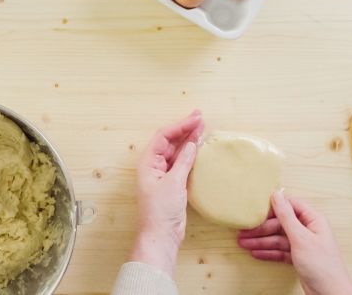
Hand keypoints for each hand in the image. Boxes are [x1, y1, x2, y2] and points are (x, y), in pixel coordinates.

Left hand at [129, 110, 204, 275]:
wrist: (161, 234)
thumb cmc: (161, 210)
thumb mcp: (174, 182)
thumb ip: (184, 161)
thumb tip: (192, 144)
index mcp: (148, 162)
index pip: (164, 136)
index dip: (180, 125)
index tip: (196, 118)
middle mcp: (154, 165)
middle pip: (170, 141)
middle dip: (185, 129)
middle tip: (200, 117)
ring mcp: (164, 174)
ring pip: (177, 151)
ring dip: (189, 140)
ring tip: (202, 127)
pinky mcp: (173, 183)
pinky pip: (181, 163)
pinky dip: (190, 154)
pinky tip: (199, 147)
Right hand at [238, 191, 351, 294]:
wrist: (330, 294)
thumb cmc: (322, 265)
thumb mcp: (301, 238)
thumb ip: (286, 216)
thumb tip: (276, 195)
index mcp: (313, 220)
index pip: (290, 206)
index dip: (273, 207)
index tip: (256, 209)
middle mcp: (308, 229)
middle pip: (280, 224)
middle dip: (262, 229)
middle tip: (244, 232)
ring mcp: (303, 244)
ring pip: (278, 238)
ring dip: (261, 241)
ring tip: (243, 244)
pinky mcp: (298, 257)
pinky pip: (280, 251)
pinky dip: (268, 252)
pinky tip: (255, 253)